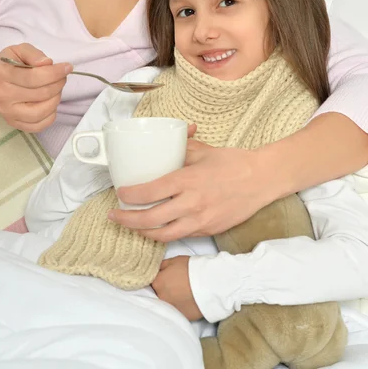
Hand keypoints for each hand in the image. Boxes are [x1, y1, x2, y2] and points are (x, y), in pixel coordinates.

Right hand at [0, 43, 71, 131]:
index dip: (56, 72)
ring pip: (41, 112)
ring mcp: (8, 112)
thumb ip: (33, 54)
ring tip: (56, 90)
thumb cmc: (9, 65)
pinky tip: (50, 104)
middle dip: (58, 84)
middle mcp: (3, 95)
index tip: (67, 67)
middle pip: (41, 94)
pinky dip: (50, 116)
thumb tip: (47, 63)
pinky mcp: (14, 124)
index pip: (35, 76)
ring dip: (56, 99)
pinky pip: (38, 126)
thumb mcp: (18, 51)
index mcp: (3, 74)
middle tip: (62, 77)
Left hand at [109, 139, 270, 241]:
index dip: (130, 196)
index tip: (120, 193)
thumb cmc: (233, 162)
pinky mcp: (209, 229)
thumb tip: (166, 141)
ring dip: (143, 232)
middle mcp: (192, 203)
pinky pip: (181, 236)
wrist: (262, 180)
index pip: (150, 192)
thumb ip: (180, 147)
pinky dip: (164, 234)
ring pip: (163, 235)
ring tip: (131, 226)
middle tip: (115, 216)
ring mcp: (201, 220)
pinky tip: (155, 229)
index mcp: (187, 180)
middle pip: (151, 220)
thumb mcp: (204, 151)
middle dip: (127, 220)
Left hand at [152, 256, 201, 320]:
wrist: (208, 283)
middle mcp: (160, 297)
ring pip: (167, 303)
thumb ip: (162, 265)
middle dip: (164, 289)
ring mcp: (170, 308)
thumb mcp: (174, 260)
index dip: (158, 279)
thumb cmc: (191, 269)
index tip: (164, 278)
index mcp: (157, 282)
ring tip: (181, 293)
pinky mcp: (180, 316)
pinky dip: (180, 306)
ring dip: (171, 299)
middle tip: (175, 284)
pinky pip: (177, 310)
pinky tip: (187, 300)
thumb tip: (157, 269)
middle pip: (158, 293)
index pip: (151, 281)